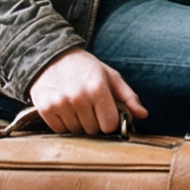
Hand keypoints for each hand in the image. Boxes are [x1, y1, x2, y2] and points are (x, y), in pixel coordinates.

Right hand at [30, 49, 148, 134]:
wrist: (51, 57)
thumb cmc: (86, 68)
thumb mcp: (110, 77)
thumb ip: (128, 97)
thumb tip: (143, 115)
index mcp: (98, 88)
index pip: (110, 125)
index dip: (110, 121)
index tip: (105, 113)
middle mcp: (79, 97)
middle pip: (93, 130)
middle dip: (94, 122)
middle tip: (89, 107)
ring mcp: (60, 103)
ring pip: (76, 132)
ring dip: (78, 123)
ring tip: (76, 106)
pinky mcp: (45, 108)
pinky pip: (60, 131)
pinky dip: (63, 124)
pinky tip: (64, 109)